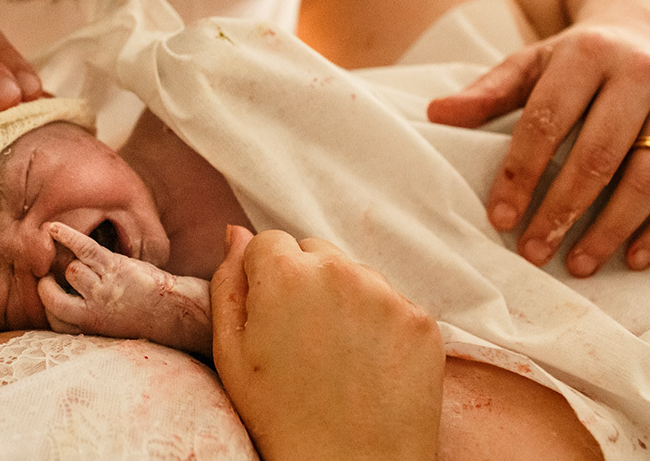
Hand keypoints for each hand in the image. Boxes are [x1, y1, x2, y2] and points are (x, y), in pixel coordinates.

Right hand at [37, 223, 211, 354]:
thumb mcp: (107, 326)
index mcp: (90, 328)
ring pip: (70, 269)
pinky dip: (67, 235)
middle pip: (52, 297)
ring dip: (71, 261)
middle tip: (49, 279)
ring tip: (75, 259)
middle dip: (47, 287)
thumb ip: (86, 316)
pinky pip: (83, 247)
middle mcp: (93, 311)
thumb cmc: (139, 315)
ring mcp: (103, 288)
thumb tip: (63, 299)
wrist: (173, 311)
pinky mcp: (114, 266)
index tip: (52, 298)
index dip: (49, 307)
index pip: (54, 320)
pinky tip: (53, 228)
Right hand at [210, 227, 443, 460]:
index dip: (263, 277)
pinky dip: (379, 324)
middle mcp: (340, 271)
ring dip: (343, 299)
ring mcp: (387, 294)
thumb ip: (228, 283)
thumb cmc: (280, 416)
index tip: (269, 315)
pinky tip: (367, 364)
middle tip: (302, 337)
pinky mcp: (421, 320)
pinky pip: (392, 303)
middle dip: (304, 281)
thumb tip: (236, 233)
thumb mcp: (230, 352)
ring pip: (355, 274)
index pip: (269, 241)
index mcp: (285, 274)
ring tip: (336, 355)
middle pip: (314, 251)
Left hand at [428, 21, 649, 276]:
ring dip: (612, 227)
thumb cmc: (573, 60)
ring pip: (648, 175)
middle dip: (562, 209)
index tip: (500, 218)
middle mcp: (637, 75)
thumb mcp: (529, 65)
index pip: (546, 121)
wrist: (642, 31)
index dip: (521, 173)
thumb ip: (487, 93)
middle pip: (597, 155)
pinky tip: (634, 258)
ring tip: (578, 264)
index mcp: (585, 56)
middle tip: (534, 252)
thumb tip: (436, 114)